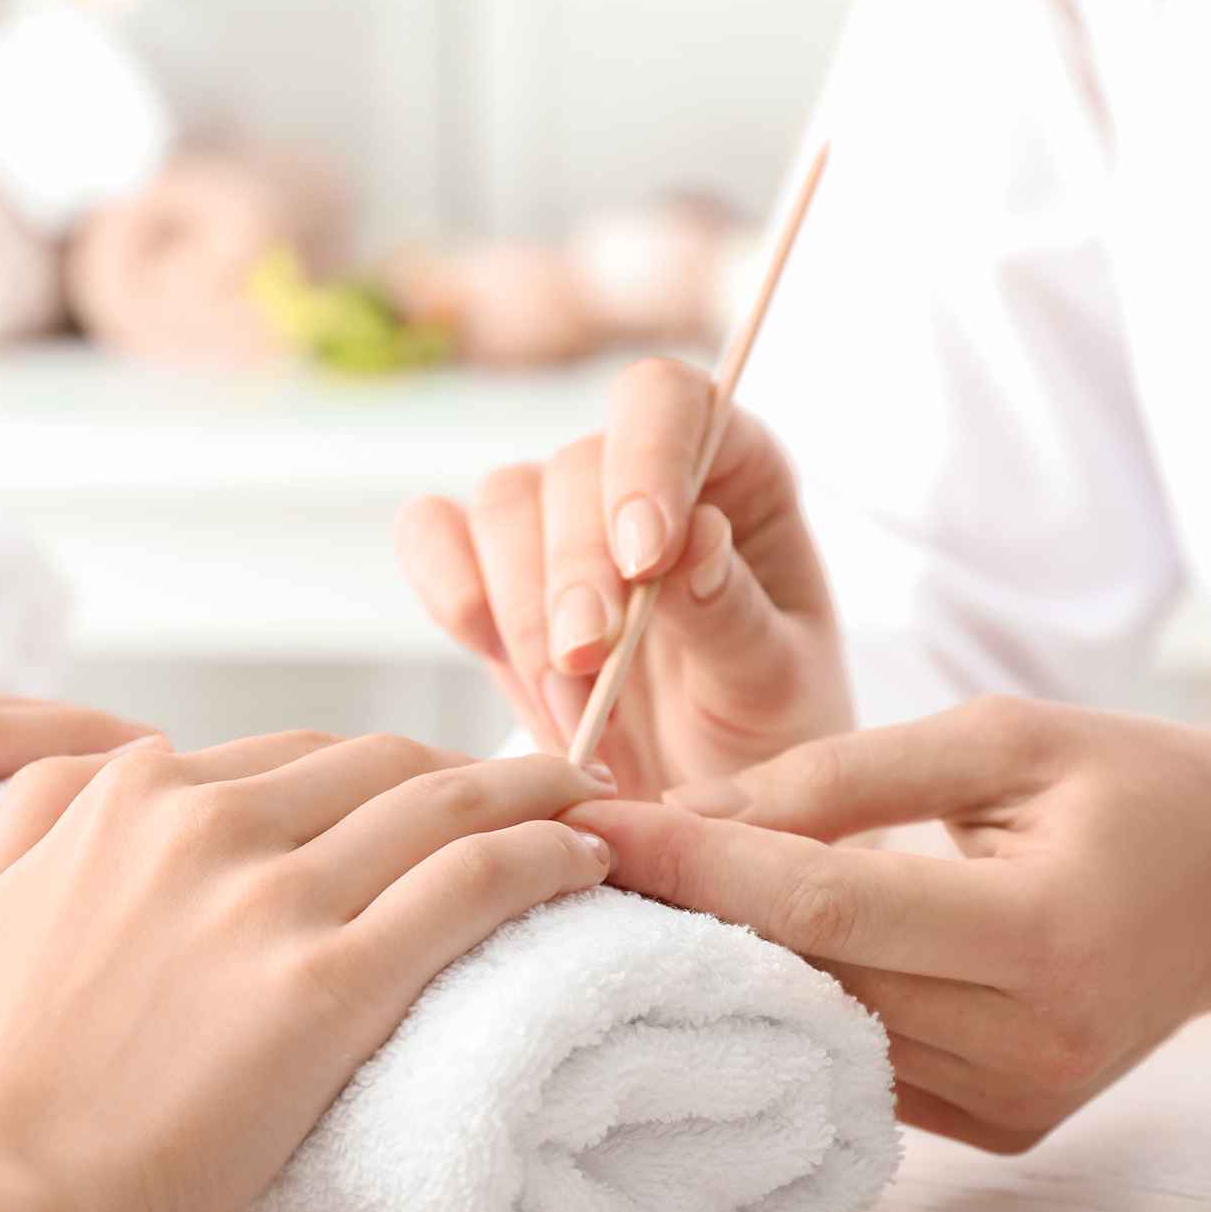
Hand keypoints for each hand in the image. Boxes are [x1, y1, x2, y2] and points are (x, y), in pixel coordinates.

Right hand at [0, 731, 613, 1211]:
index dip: (372, 770)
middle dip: (462, 767)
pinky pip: (474, 881)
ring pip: (442, 802)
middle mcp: (207, 823)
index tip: (415, 789)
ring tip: (581, 801)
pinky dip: (542, 855)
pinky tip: (581, 859)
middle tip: (523, 788)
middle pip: (379, 763)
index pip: (292, 756)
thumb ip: (35, 818)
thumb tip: (96, 770)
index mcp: (127, 799)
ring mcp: (273, 897)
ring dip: (530, 791)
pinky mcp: (334, 982)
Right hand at [395, 355, 851, 798]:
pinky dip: (448, 588)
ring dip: (521, 612)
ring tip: (571, 714)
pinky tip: (485, 650)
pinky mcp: (488, 572)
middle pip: (573, 467)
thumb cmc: (762, 735)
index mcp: (734, 470)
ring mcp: (555, 520)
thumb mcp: (778, 689)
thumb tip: (693, 538)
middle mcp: (637, 475)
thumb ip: (736, 616)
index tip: (644, 558)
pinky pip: (432, 536)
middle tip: (589, 669)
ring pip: (501, 504)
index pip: (668, 404)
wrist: (703, 808)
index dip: (646, 460)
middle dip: (573, 575)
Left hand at [567, 697, 1210, 1151]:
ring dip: (723, 966)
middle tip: (583, 855)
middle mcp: (1034, 1039)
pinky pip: (862, 1063)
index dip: (694, 865)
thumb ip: (841, 777)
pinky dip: (794, 1007)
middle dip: (685, 915)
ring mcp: (1018, 1099)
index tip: (595, 824)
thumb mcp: (999, 738)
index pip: (822, 905)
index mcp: (1047, 932)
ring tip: (639, 897)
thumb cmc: (1132, 785)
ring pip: (821, 1031)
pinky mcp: (1002, 1123)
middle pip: (807, 979)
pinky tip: (732, 952)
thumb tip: (690, 812)